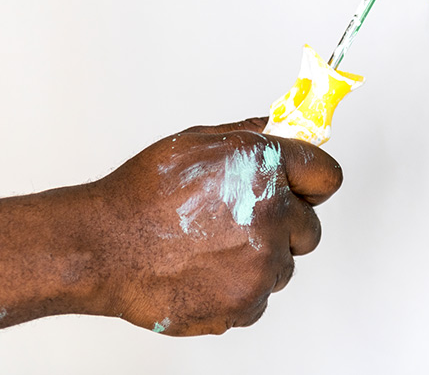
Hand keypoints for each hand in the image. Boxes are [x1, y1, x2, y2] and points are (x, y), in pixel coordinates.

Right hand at [85, 117, 342, 335]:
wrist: (101, 248)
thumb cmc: (141, 194)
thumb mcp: (197, 142)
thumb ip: (250, 135)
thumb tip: (281, 126)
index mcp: (266, 168)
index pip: (327, 175)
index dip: (312, 183)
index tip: (302, 190)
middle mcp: (273, 215)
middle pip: (310, 228)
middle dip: (284, 228)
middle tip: (238, 226)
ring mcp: (262, 263)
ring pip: (283, 266)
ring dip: (258, 262)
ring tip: (209, 251)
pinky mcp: (247, 302)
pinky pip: (259, 298)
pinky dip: (236, 292)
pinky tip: (201, 274)